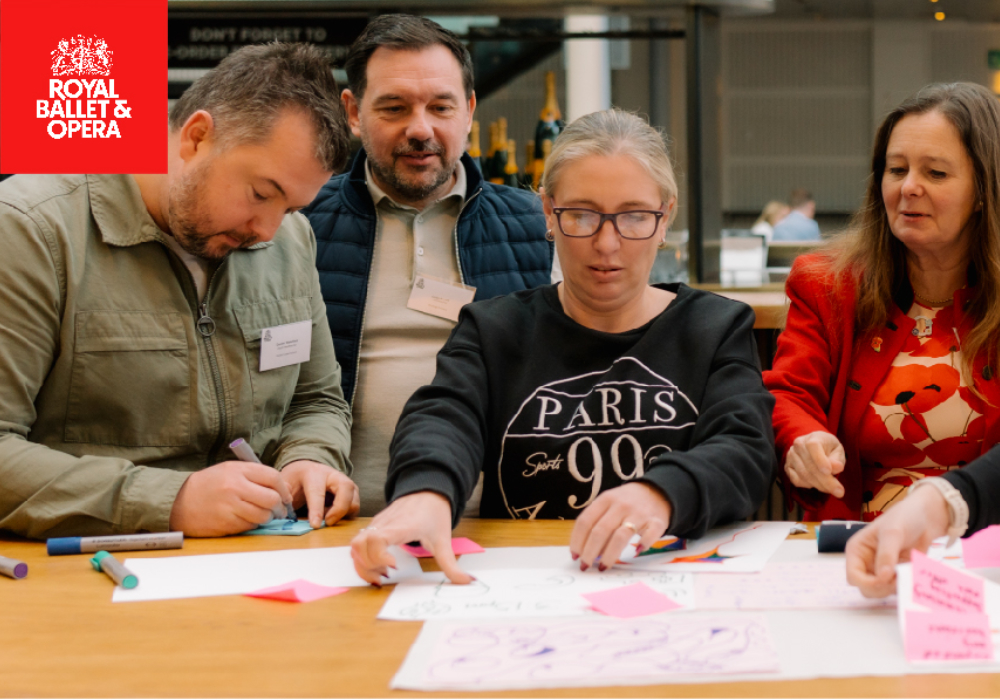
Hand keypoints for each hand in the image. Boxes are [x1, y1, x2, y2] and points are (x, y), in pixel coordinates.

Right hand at [169, 460, 294, 536]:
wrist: (178, 501)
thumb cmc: (209, 485)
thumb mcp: (230, 471)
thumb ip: (254, 475)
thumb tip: (283, 488)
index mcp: (238, 471)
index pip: (273, 477)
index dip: (284, 489)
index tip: (285, 496)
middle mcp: (235, 487)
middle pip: (272, 499)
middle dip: (279, 506)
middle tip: (279, 510)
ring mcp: (230, 507)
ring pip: (263, 515)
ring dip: (267, 518)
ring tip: (262, 515)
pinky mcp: (226, 524)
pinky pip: (250, 526)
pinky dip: (252, 524)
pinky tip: (245, 519)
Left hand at [280, 460, 358, 527]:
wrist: (306, 471)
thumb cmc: (296, 480)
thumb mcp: (285, 484)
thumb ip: (284, 494)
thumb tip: (285, 504)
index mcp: (314, 473)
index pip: (318, 492)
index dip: (317, 510)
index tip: (315, 525)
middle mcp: (334, 475)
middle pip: (346, 488)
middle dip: (339, 509)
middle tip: (327, 523)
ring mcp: (346, 483)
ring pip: (354, 499)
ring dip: (343, 514)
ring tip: (326, 517)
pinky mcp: (352, 493)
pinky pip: (355, 507)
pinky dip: (346, 515)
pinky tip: (331, 515)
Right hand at [350, 491, 470, 585]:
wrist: (428, 491)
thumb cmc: (434, 514)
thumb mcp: (444, 540)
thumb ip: (451, 564)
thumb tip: (466, 582)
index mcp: (401, 527)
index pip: (376, 539)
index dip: (378, 556)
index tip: (393, 566)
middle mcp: (384, 525)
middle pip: (359, 545)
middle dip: (368, 566)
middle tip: (387, 575)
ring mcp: (376, 525)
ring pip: (355, 545)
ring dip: (362, 564)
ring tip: (381, 573)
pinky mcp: (373, 528)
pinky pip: (358, 544)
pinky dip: (362, 559)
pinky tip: (380, 566)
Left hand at [569, 482, 671, 569]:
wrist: (657, 491)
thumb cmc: (626, 503)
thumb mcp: (608, 504)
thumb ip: (596, 521)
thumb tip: (584, 550)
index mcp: (605, 499)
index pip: (585, 521)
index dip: (577, 540)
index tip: (574, 555)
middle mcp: (621, 505)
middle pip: (600, 531)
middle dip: (590, 552)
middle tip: (585, 565)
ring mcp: (639, 513)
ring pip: (620, 536)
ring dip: (609, 555)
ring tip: (603, 566)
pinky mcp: (656, 522)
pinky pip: (649, 536)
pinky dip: (642, 545)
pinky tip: (635, 552)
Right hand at [784, 430, 845, 497]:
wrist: (814, 446)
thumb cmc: (828, 448)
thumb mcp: (838, 450)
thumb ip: (837, 459)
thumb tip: (837, 468)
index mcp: (812, 437)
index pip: (813, 446)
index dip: (820, 459)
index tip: (829, 472)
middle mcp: (798, 445)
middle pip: (810, 466)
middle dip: (826, 481)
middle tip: (839, 492)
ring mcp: (790, 456)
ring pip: (804, 475)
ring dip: (819, 485)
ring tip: (831, 489)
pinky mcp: (787, 467)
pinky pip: (796, 480)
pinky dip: (808, 485)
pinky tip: (817, 483)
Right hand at [845, 485, 949, 597]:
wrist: (928, 517)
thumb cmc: (904, 518)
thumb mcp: (893, 533)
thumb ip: (886, 555)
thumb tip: (882, 578)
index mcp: (857, 551)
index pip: (853, 576)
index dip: (866, 582)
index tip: (885, 580)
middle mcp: (867, 563)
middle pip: (866, 588)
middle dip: (882, 587)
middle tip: (899, 578)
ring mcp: (882, 570)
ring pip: (883, 592)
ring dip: (897, 587)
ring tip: (908, 571)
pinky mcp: (898, 574)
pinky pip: (899, 589)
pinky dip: (907, 585)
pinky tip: (914, 572)